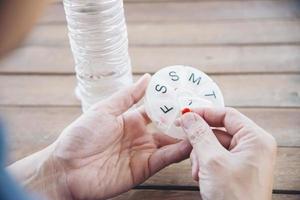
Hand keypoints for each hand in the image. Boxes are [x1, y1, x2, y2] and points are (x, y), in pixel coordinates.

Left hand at [8, 74, 192, 199]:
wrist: (66, 168)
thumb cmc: (80, 136)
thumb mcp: (105, 109)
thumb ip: (128, 96)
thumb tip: (148, 77)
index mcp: (130, 120)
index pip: (156, 110)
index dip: (171, 104)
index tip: (188, 95)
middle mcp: (139, 136)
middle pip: (167, 128)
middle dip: (183, 122)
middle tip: (202, 113)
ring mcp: (142, 153)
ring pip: (170, 144)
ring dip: (185, 137)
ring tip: (203, 128)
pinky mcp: (143, 169)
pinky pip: (164, 159)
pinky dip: (178, 153)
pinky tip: (191, 144)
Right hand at [176, 107, 276, 199]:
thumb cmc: (235, 196)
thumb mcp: (212, 161)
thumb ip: (199, 134)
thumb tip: (189, 116)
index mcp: (256, 139)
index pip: (228, 115)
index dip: (205, 113)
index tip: (185, 114)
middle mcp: (253, 147)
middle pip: (219, 131)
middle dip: (201, 142)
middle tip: (187, 146)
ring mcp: (245, 159)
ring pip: (214, 146)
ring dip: (201, 156)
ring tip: (198, 171)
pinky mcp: (237, 170)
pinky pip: (216, 158)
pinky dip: (205, 165)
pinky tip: (201, 177)